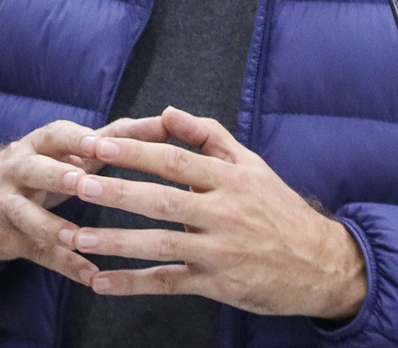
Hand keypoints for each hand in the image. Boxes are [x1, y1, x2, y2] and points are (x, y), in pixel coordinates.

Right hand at [0, 117, 168, 284]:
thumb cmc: (36, 168)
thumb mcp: (63, 150)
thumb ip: (112, 138)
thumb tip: (166, 121)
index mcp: (38, 144)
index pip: (57, 134)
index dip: (79, 138)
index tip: (103, 142)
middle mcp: (18, 168)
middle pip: (34, 167)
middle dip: (58, 173)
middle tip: (83, 181)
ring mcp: (9, 204)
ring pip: (27, 214)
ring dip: (54, 225)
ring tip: (80, 237)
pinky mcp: (9, 237)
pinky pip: (36, 251)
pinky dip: (64, 264)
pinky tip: (90, 276)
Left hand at [58, 106, 367, 320]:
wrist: (321, 263)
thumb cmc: (277, 207)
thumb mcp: (250, 164)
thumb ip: (208, 136)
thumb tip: (165, 112)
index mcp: (230, 179)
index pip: (175, 161)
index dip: (135, 153)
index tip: (99, 145)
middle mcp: (224, 212)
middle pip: (163, 200)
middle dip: (117, 192)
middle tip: (78, 185)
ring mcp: (220, 251)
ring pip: (161, 245)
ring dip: (116, 242)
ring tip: (76, 237)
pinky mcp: (218, 285)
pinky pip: (169, 284)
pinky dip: (133, 285)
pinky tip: (100, 283)